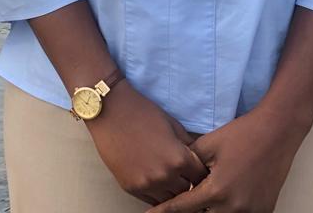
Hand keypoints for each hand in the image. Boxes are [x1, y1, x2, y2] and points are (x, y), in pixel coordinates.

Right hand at [85, 80, 209, 203]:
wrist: (111, 112)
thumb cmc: (142, 113)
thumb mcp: (172, 124)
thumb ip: (187, 144)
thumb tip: (199, 158)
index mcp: (178, 158)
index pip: (200, 176)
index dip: (201, 172)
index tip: (198, 169)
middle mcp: (165, 176)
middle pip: (187, 191)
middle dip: (188, 182)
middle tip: (185, 174)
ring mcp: (147, 185)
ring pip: (170, 199)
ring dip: (172, 190)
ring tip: (170, 177)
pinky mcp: (132, 188)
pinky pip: (152, 200)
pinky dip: (157, 193)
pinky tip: (156, 180)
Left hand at [149, 104, 312, 212]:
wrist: (276, 131)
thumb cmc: (241, 134)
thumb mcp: (208, 144)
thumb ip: (189, 163)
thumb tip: (177, 174)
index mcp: (216, 191)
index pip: (182, 207)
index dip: (163, 211)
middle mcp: (233, 208)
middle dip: (189, 211)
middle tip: (178, 202)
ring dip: (208, 210)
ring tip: (201, 198)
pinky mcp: (263, 212)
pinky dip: (227, 210)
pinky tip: (221, 201)